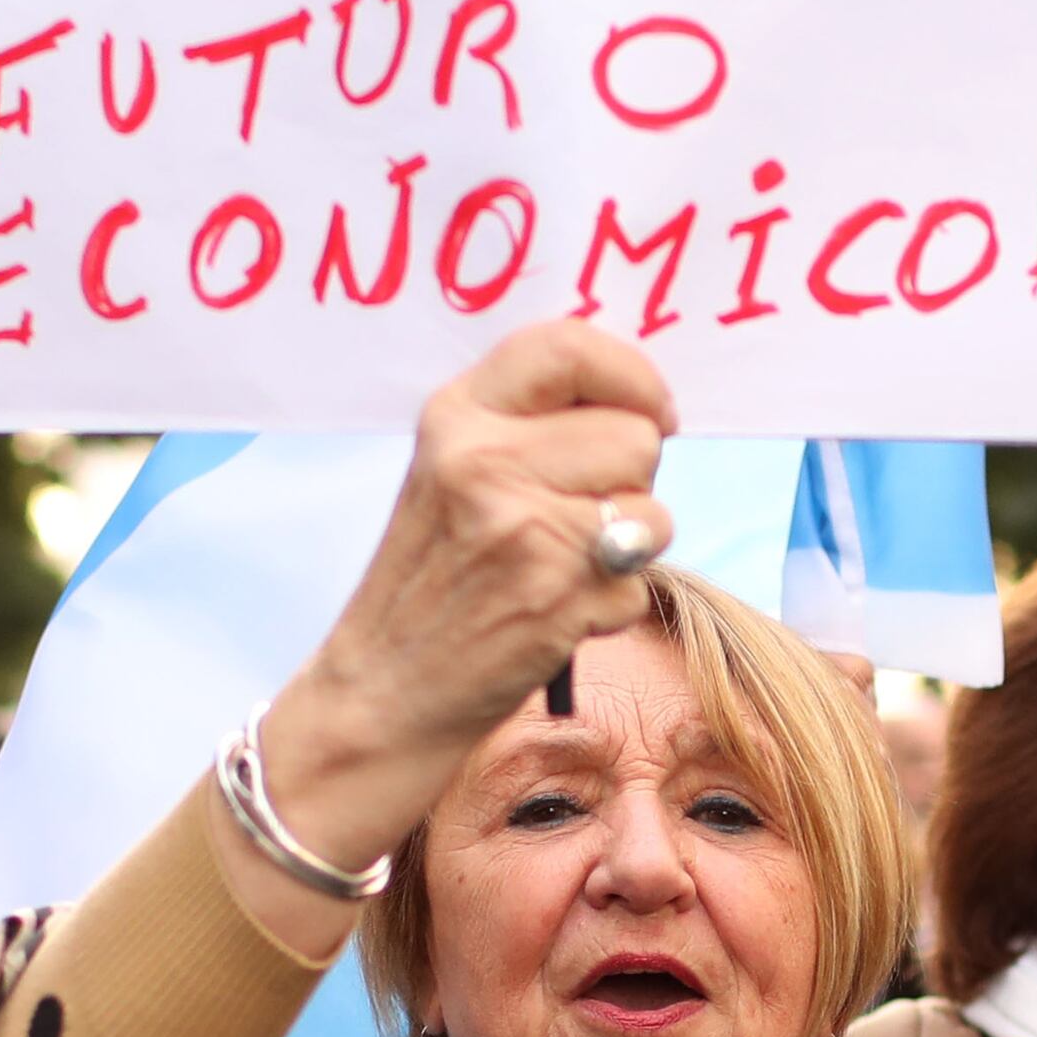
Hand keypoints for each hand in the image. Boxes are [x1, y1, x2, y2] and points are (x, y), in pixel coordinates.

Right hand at [234, 327, 679, 923]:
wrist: (384, 691)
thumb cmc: (431, 581)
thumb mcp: (449, 472)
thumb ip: (524, 425)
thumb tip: (639, 403)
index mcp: (456, 416)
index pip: (569, 345)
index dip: (631, 374)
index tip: (649, 410)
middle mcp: (484, 462)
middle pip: (635, 434)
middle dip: (631, 479)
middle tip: (578, 516)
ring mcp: (522, 530)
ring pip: (652, 510)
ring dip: (631, 546)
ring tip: (564, 566)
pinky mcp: (557, 598)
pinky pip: (639, 582)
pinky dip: (611, 605)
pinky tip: (554, 613)